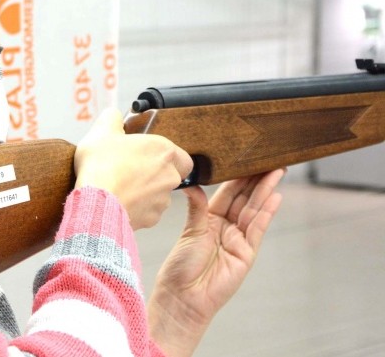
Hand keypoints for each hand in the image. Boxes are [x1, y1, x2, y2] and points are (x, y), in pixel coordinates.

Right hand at [74, 108, 192, 229]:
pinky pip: (147, 211)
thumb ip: (112, 118)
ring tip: (120, 186)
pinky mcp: (152, 218)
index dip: (164, 156)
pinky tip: (118, 200)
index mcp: (163, 151)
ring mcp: (162, 199)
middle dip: (152, 174)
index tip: (147, 155)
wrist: (95, 201)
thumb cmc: (101, 167)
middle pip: (169, 174)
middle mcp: (169, 175)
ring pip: (159, 194)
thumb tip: (114, 116)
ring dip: (144, 191)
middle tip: (130, 170)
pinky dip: (136, 207)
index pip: (181, 155)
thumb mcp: (101, 131)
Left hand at [147, 168, 285, 356]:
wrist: (184, 297)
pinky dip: (266, 213)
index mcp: (209, 219)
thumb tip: (192, 184)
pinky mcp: (247, 253)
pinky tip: (275, 197)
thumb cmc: (181, 267)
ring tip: (277, 172)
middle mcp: (225, 227)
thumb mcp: (189, 231)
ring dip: (265, 191)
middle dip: (257, 180)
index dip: (238, 177)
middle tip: (270, 160)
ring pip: (254, 210)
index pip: (228, 193)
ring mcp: (238, 240)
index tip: (248, 159)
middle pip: (245, 199)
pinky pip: (258, 228)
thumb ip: (197, 207)